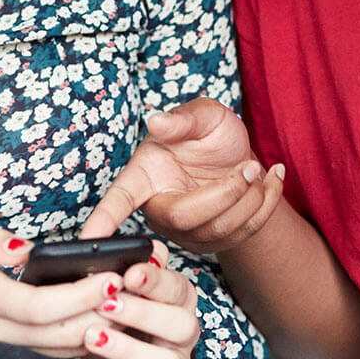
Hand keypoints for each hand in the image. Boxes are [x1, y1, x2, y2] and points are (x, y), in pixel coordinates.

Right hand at [0, 222, 122, 358]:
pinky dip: (89, 338)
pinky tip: (113, 316)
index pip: (39, 306)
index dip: (79, 296)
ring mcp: (8, 350)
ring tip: (135, 299)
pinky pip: (59, 354)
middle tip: (138, 288)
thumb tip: (25, 248)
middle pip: (62, 334)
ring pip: (65, 350)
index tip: (111, 277)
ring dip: (103, 329)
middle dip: (104, 314)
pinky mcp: (17, 355)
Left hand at [78, 241, 202, 358]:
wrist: (108, 346)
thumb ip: (113, 255)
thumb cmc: (113, 304)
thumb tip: (92, 238)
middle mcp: (184, 330)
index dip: (155, 281)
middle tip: (106, 306)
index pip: (177, 287)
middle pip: (182, 325)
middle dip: (143, 314)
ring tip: (92, 338)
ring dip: (130, 351)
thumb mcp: (115, 277)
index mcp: (178, 297)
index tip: (128, 273)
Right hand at [79, 98, 284, 252]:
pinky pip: (244, 234)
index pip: (119, 200)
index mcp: (144, 176)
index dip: (103, 220)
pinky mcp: (213, 244)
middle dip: (226, 193)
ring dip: (250, 198)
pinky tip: (273, 180)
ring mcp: (185, 232)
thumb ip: (182, 119)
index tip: (87, 239)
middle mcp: (159, 209)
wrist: (239, 158)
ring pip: (219, 230)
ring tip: (258, 169)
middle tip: (248, 167)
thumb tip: (156, 120)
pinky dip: (267, 205)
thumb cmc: (211, 134)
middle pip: (185, 218)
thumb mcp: (202, 114)